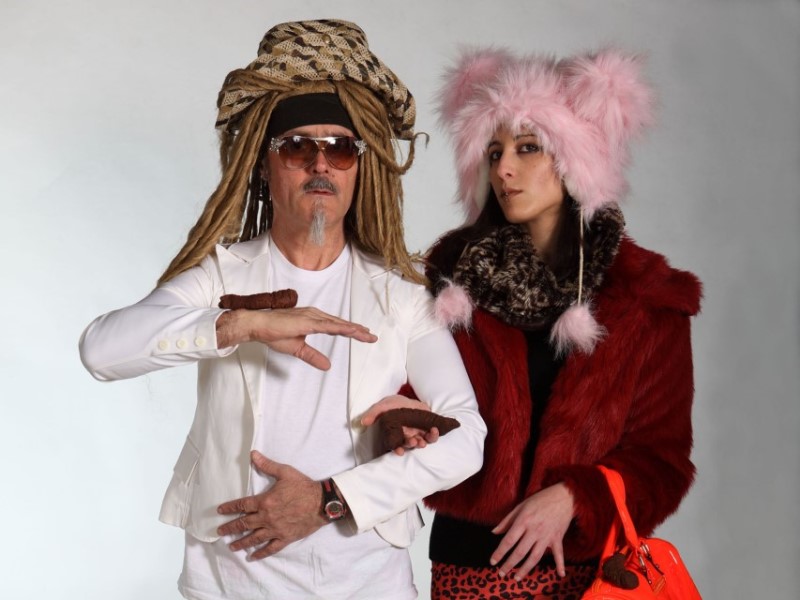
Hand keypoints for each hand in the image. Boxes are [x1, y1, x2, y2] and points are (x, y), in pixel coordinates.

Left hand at [216, 451, 326, 559]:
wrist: (321, 502)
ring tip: (231, 546)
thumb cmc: (303, 486)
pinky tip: (253, 557)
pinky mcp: (285, 537)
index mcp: (265, 501)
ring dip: (241, 542)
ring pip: (254, 538)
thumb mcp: (285, 472)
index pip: (242, 505)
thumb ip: (267, 465)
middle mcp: (267, 517)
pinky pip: (270, 548)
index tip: (220, 511)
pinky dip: (261, 553)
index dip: (230, 507)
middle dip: (230, 528)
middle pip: (244, 524)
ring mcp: (275, 529)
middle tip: (220, 532)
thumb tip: (253, 455)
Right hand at [217, 307, 376, 369]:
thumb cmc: (274, 333)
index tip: (365, 335)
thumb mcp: (298, 349)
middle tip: (373, 337)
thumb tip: (328, 366)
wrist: (258, 326)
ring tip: (367, 334)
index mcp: (313, 321)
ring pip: (337, 324)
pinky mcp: (307, 321)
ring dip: (353, 329)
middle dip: (358, 330)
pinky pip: (328, 326)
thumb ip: (313, 356)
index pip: (336, 327)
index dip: (351, 331)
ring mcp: (312, 317)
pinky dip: (341, 328)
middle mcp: (315, 316)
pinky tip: (351, 331)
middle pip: (341, 324)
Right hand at [361, 395, 439, 455]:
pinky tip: (435, 430)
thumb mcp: (381, 407)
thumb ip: (373, 414)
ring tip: (424, 440)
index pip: (396, 446)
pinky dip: (434, 434)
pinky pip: (432, 435)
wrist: (405, 400)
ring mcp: (418, 433)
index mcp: (396, 434)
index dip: (397, 450)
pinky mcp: (427, 428)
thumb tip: (364, 421)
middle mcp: (407, 436)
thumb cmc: (392, 405)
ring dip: (423, 443)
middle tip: (414, 442)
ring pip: (422, 442)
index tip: (399, 452)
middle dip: (412, 445)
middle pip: (410, 444)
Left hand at [490, 483, 574, 579]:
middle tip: (501, 574)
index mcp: (523, 521)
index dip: (499, 553)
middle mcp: (534, 530)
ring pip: (535, 557)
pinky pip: (558, 554)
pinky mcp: (557, 538)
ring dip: (525, 569)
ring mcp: (547, 536)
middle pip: (519, 552)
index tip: (492, 562)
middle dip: (509, 565)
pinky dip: (560, 564)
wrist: (563, 496)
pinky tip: (560, 575)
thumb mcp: (520, 506)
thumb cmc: (540, 500)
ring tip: (516, 578)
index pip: (508, 541)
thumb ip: (507, 521)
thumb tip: (494, 532)